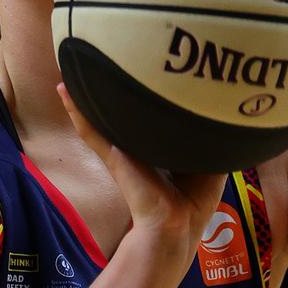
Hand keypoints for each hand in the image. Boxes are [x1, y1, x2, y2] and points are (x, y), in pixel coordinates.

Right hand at [56, 82, 225, 255]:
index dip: (146, 98)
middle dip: (109, 93)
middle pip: (121, 114)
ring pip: (100, 119)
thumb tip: (223, 113)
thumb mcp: (211, 163)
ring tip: (72, 70)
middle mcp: (138, 146)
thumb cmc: (195, 199)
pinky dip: (77, 113)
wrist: (176, 225)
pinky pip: (91, 132)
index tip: (143, 74)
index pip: (150, 118)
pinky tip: (64, 90)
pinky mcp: (113, 157)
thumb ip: (213, 139)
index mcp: (160, 148)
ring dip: (85, 98)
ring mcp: (121, 151)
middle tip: (102, 62)